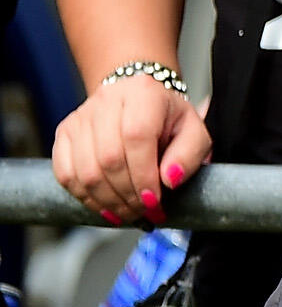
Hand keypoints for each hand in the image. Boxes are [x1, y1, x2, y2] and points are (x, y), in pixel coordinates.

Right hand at [52, 73, 211, 225]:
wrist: (138, 100)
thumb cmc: (168, 119)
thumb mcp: (193, 132)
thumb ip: (189, 155)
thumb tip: (170, 180)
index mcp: (144, 93)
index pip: (137, 138)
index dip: (143, 176)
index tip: (153, 202)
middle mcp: (108, 100)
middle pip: (109, 158)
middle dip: (127, 195)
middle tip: (142, 213)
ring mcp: (81, 117)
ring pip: (85, 170)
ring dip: (106, 201)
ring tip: (127, 212)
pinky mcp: (64, 132)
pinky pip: (66, 173)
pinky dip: (84, 197)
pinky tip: (104, 206)